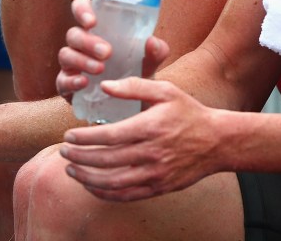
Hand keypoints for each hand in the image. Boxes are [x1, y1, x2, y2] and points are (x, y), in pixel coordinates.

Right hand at [56, 0, 170, 101]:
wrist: (132, 103)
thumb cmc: (137, 72)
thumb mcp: (150, 61)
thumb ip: (156, 50)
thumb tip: (152, 41)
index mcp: (98, 29)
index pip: (82, 9)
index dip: (82, 10)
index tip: (93, 21)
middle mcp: (81, 44)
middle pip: (74, 34)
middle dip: (88, 41)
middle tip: (107, 52)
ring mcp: (72, 64)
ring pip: (66, 54)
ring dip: (82, 61)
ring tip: (100, 69)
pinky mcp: (67, 85)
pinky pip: (61, 81)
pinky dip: (72, 81)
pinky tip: (84, 83)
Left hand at [59, 78, 223, 201]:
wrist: (217, 142)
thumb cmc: (188, 112)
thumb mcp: (166, 90)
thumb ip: (134, 85)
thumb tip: (104, 85)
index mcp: (151, 127)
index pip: (109, 136)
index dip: (85, 138)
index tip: (68, 136)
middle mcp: (152, 153)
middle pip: (106, 160)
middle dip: (79, 158)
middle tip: (62, 153)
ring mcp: (155, 174)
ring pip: (113, 182)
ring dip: (87, 178)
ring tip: (71, 170)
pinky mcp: (158, 188)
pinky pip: (126, 195)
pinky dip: (104, 193)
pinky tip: (91, 186)